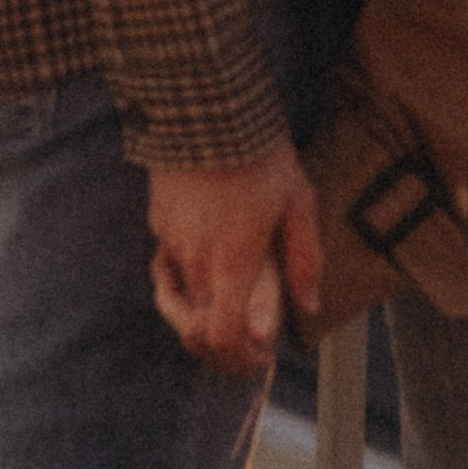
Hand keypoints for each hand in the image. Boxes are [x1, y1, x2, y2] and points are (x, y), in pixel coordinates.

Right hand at [146, 142, 323, 374]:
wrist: (207, 110)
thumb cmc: (260, 155)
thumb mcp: (298, 204)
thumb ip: (304, 261)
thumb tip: (309, 306)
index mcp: (232, 262)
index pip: (221, 337)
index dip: (241, 358)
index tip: (262, 354)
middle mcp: (196, 262)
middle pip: (197, 332)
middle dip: (226, 350)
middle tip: (252, 346)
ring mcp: (171, 245)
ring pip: (178, 307)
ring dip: (202, 323)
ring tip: (227, 321)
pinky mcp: (158, 227)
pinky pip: (168, 274)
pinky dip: (183, 291)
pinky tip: (202, 286)